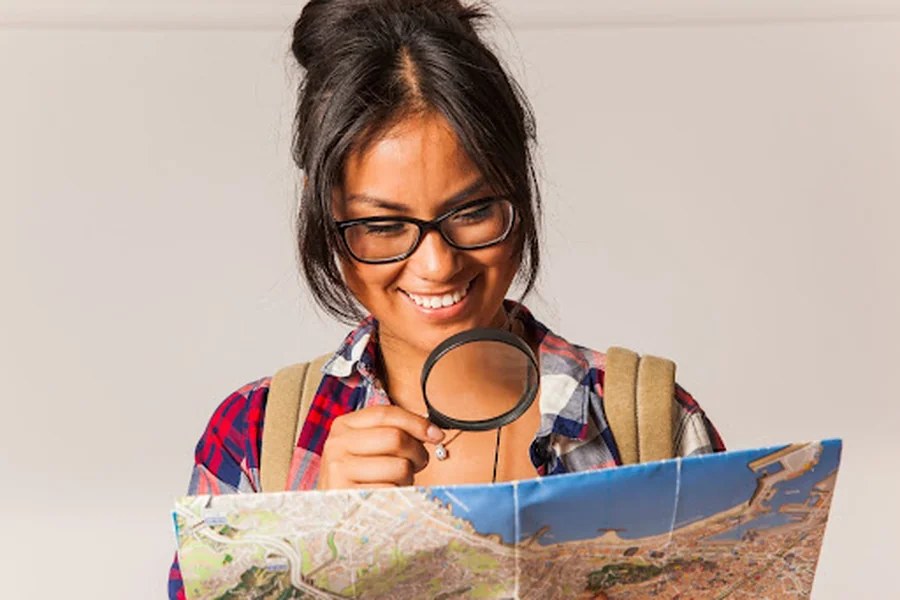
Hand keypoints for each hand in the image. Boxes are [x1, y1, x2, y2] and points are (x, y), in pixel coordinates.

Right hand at [317, 405, 444, 489]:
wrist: (333, 514)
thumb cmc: (359, 478)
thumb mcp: (367, 448)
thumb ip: (393, 433)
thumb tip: (433, 432)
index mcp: (343, 426)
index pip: (386, 413)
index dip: (416, 422)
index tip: (437, 434)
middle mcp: (337, 445)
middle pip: (396, 438)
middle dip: (417, 452)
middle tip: (418, 463)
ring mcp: (339, 471)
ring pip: (399, 466)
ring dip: (409, 477)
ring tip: (398, 482)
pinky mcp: (348, 497)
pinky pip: (393, 492)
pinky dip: (399, 496)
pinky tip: (389, 497)